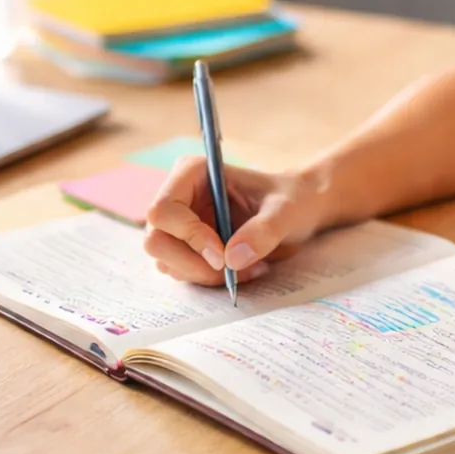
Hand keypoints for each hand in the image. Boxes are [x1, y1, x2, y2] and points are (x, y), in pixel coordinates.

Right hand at [144, 157, 327, 286]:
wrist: (298, 212)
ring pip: (166, 261)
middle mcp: (179, 197)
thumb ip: (264, 230)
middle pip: (156, 240)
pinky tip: (240, 272)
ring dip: (204, 274)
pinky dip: (208, 280)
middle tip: (232, 272)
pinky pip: (182, 272)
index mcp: (192, 174)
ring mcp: (179, 225)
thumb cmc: (291, 200)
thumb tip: (231, 258)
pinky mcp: (186, 247)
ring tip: (247, 269)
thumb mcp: (286, 211)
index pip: (163, 209)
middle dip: (192, 263)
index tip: (221, 256)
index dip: (187, 236)